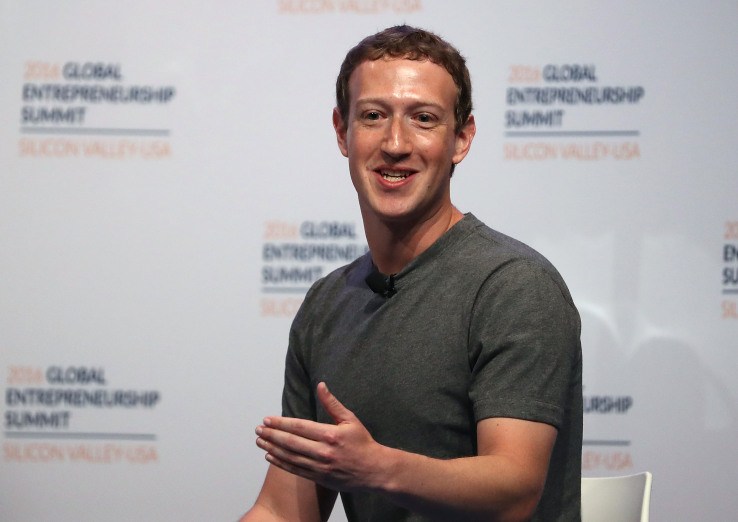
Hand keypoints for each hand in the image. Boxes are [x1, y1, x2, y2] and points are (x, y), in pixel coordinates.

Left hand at [255, 382, 385, 492]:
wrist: (374, 470)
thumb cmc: (362, 442)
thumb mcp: (350, 419)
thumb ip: (332, 403)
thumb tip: (320, 385)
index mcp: (330, 435)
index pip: (299, 427)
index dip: (281, 423)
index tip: (267, 420)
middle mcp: (323, 452)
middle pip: (291, 442)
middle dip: (272, 435)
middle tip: (258, 430)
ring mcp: (320, 467)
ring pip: (290, 457)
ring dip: (272, 448)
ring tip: (260, 441)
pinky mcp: (319, 478)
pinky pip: (295, 470)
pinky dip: (281, 463)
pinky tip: (270, 456)